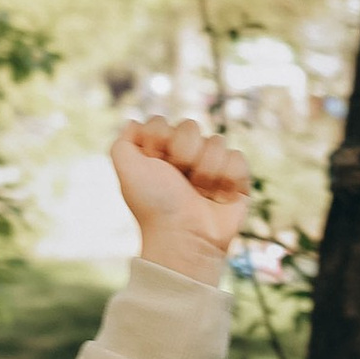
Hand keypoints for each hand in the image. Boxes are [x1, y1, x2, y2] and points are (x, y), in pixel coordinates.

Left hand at [111, 116, 250, 278]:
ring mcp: (212, 166)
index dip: (157, 141)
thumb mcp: (127, 170)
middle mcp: (185, 156)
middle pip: (190, 126)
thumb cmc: (154, 205)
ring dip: (206, 169)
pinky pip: (237, 157)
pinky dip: (228, 177)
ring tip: (200, 192)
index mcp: (158, 153)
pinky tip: (219, 196)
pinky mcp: (236, 178)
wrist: (185, 236)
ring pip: (216, 140)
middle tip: (179, 180)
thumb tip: (134, 123)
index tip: (153, 164)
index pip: (161, 122)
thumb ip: (122, 143)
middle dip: (183, 153)